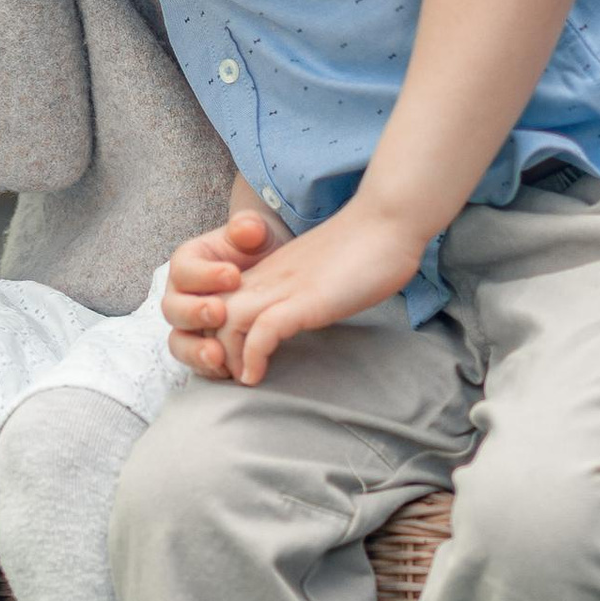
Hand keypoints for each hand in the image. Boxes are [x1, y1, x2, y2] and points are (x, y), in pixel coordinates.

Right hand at [162, 203, 273, 379]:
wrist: (263, 274)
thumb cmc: (254, 253)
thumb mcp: (253, 235)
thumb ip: (248, 228)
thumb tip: (247, 228)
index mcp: (187, 264)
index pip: (184, 269)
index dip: (204, 275)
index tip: (233, 276)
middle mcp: (180, 296)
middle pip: (173, 309)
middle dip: (195, 313)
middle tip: (220, 313)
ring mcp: (187, 326)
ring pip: (178, 341)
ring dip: (195, 349)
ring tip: (217, 354)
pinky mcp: (199, 347)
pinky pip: (194, 363)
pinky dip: (208, 369)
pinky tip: (227, 371)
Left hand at [198, 200, 425, 387]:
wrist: (388, 220)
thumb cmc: (365, 247)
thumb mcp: (320, 274)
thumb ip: (303, 291)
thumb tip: (303, 316)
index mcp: (270, 271)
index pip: (219, 300)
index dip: (215, 331)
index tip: (230, 359)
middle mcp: (270, 277)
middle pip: (212, 311)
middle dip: (211, 347)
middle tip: (228, 376)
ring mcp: (286, 287)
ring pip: (227, 319)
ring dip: (225, 355)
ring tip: (240, 380)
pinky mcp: (306, 299)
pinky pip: (263, 329)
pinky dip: (252, 356)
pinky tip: (256, 376)